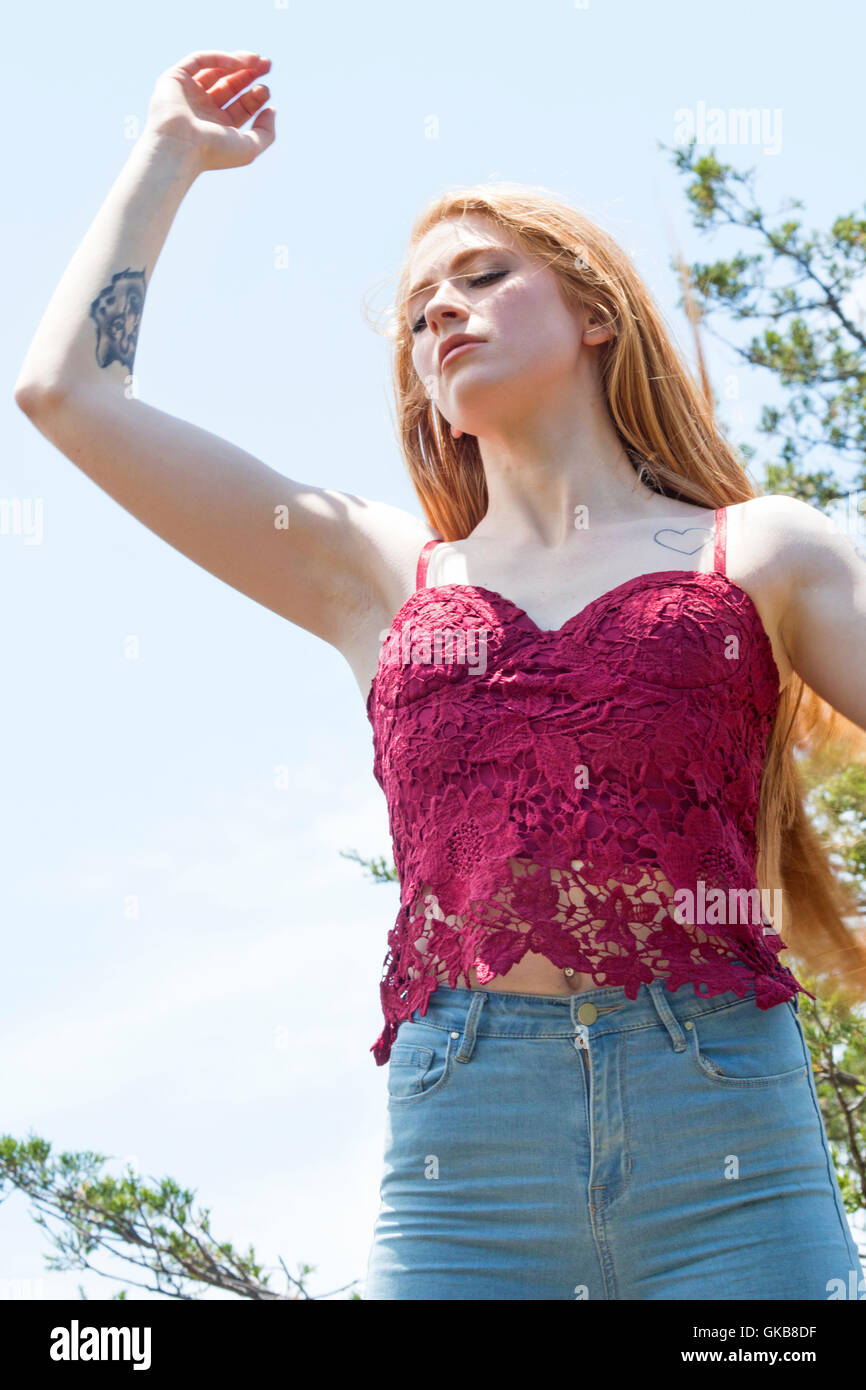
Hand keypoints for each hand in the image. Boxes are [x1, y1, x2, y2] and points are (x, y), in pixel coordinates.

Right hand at [143, 49, 274, 171]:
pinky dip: (218, 58)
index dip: (256, 96)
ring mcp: (188, 94)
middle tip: (267, 64)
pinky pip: (198, 60)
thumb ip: (266, 132)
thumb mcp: (250, 148)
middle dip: (250, 73)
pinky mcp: (174, 79)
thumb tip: (271, 110)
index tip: (266, 91)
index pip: (241, 106)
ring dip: (237, 62)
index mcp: (218, 128)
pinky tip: (236, 62)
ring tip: (256, 59)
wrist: (180, 147)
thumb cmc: (214, 152)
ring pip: (215, 70)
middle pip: (230, 85)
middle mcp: (202, 110)